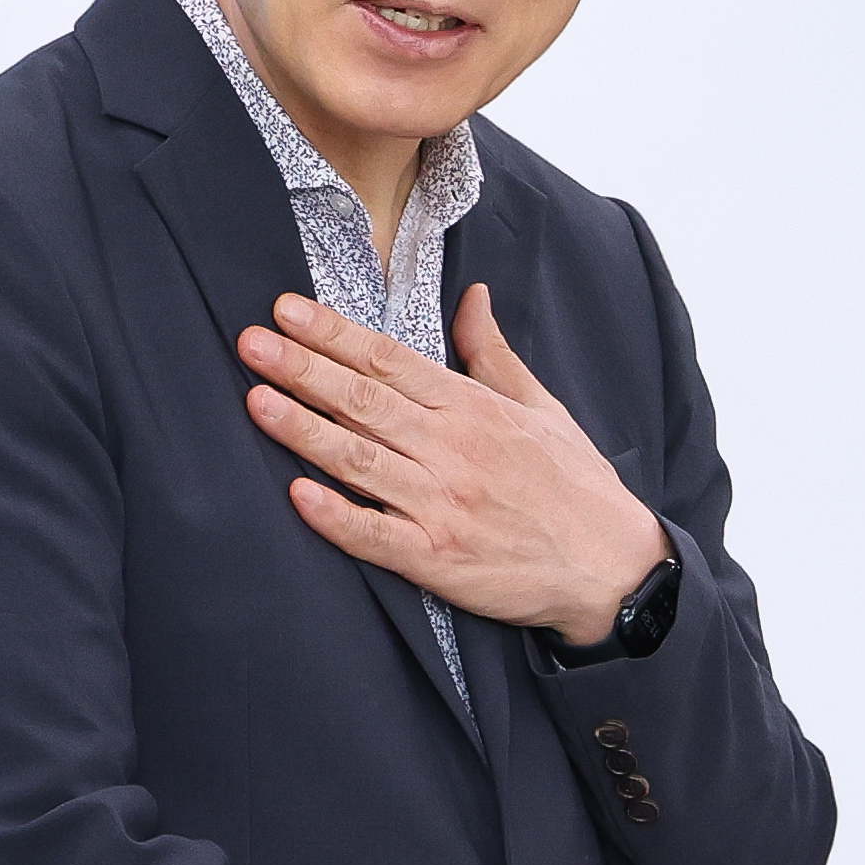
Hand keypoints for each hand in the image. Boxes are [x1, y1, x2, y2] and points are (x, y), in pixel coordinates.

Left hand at [241, 283, 670, 644]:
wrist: (613, 567)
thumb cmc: (576, 486)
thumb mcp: (541, 407)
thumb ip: (493, 353)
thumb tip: (472, 296)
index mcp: (473, 409)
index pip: (390, 361)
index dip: (333, 334)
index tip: (285, 311)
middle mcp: (453, 450)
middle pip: (364, 401)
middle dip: (302, 369)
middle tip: (250, 342)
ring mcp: (443, 505)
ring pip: (359, 460)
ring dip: (303, 429)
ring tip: (256, 401)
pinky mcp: (438, 559)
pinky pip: (376, 535)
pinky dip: (336, 515)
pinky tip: (297, 494)